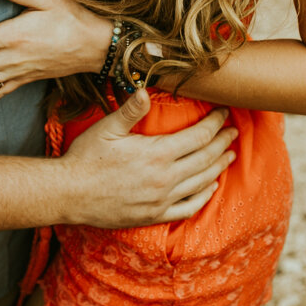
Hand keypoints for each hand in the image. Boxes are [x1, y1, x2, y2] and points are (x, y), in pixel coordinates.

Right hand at [59, 91, 236, 226]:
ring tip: (230, 154)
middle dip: (222, 142)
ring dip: (219, 167)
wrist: (71, 194)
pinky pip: (188, 208)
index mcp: (156, 153)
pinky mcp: (154, 216)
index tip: (224, 113)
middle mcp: (164, 179)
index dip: (214, 124)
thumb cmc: (86, 157)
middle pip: (205, 159)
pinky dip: (204, 196)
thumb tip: (146, 89)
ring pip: (201, 182)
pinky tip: (211, 187)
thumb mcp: (107, 128)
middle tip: (234, 131)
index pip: (197, 137)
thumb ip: (131, 110)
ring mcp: (161, 200)